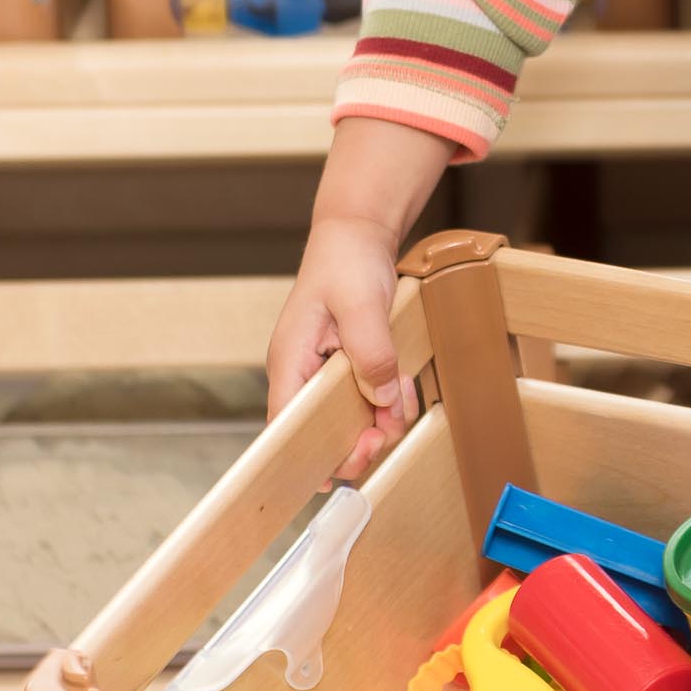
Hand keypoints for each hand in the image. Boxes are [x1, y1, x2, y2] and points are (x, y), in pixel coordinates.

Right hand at [267, 213, 418, 482]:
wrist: (358, 233)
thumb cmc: (346, 260)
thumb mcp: (361, 303)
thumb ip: (371, 351)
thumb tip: (382, 397)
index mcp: (290, 362)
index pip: (286, 426)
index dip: (312, 455)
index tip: (353, 457)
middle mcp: (302, 374)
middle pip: (320, 434)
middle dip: (359, 441)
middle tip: (388, 430)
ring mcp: (325, 373)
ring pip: (350, 422)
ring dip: (382, 419)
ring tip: (403, 393)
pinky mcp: (349, 368)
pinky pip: (368, 400)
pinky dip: (389, 401)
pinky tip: (405, 385)